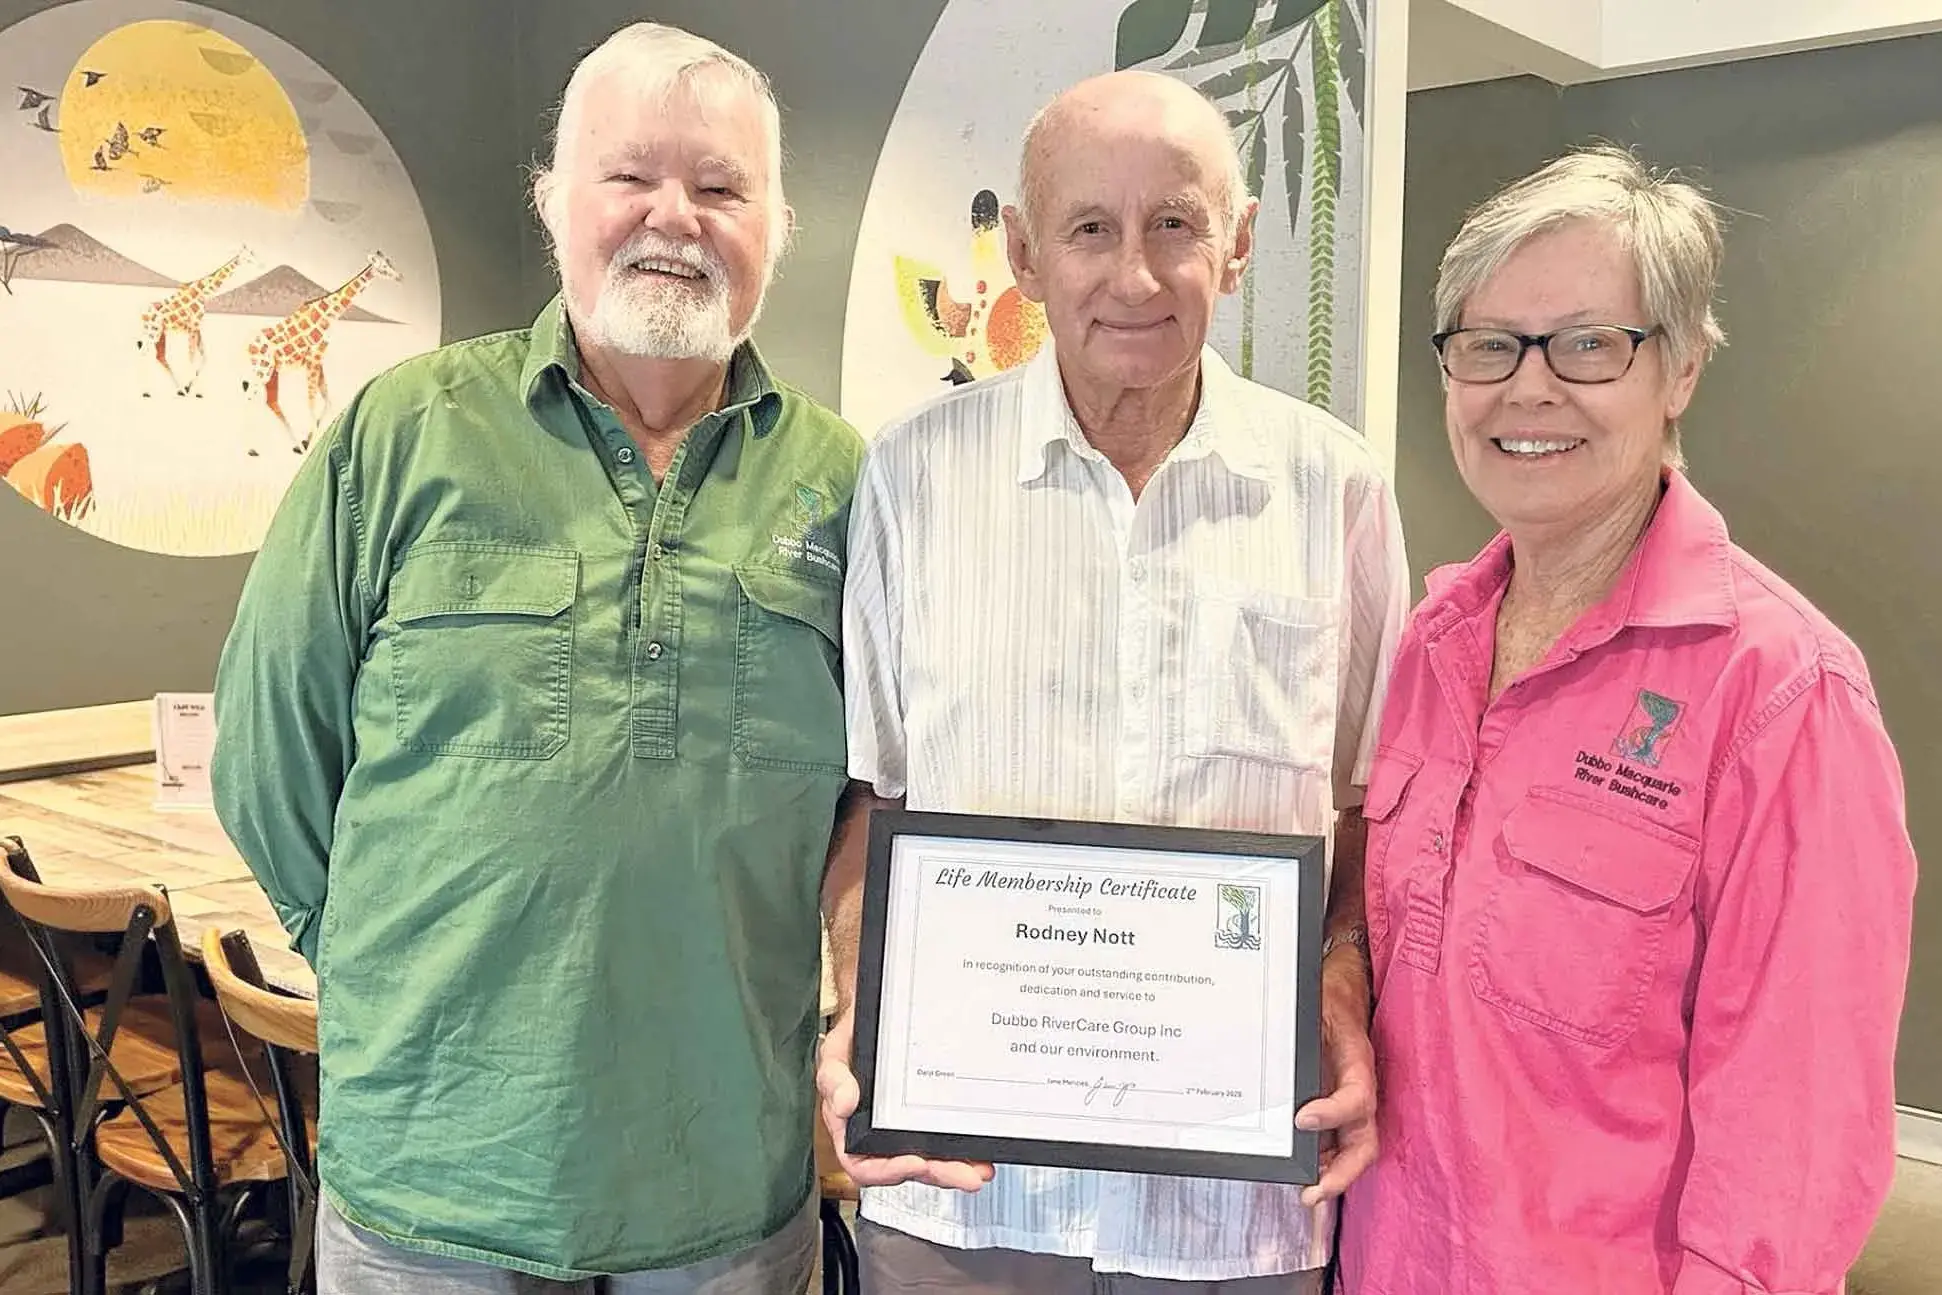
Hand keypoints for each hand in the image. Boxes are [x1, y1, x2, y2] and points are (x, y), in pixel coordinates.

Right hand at [816, 1012, 994, 1192]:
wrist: (881, 1014)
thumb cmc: (855, 1037)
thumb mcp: (835, 1052)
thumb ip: (834, 1078)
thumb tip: (844, 1103)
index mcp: (851, 1127)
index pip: (864, 1164)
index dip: (889, 1171)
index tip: (915, 1162)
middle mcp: (878, 1134)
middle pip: (906, 1167)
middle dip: (938, 1174)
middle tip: (966, 1175)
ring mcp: (904, 1128)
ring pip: (929, 1160)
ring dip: (955, 1169)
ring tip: (979, 1170)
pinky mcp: (926, 1118)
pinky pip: (943, 1141)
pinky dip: (961, 1150)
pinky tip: (979, 1152)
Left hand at [1293, 948, 1378, 1207]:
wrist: (1342, 987)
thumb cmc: (1327, 996)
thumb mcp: (1315, 1003)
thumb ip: (1305, 1025)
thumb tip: (1271, 1044)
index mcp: (1357, 1062)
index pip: (1357, 1098)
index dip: (1333, 1113)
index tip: (1302, 1120)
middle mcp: (1359, 1088)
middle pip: (1364, 1143)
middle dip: (1341, 1174)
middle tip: (1311, 1193)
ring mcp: (1349, 1101)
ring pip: (1352, 1149)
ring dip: (1330, 1175)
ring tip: (1304, 1192)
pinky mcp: (1335, 1106)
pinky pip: (1335, 1142)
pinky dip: (1320, 1163)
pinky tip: (1298, 1171)